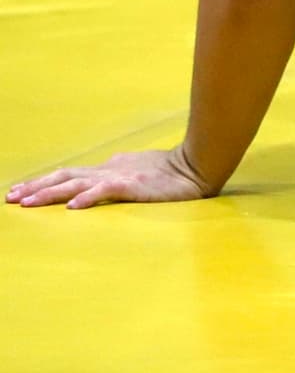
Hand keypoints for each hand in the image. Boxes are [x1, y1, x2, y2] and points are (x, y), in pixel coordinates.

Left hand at [8, 147, 213, 209]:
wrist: (198, 165)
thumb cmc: (172, 173)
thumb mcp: (137, 172)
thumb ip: (117, 177)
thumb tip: (99, 184)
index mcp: (109, 168)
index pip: (70, 174)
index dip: (44, 182)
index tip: (20, 191)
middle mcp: (108, 170)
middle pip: (64, 176)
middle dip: (36, 186)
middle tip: (11, 197)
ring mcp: (119, 176)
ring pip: (76, 183)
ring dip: (50, 192)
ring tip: (27, 202)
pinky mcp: (133, 185)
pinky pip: (105, 191)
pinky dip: (87, 197)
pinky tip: (72, 207)